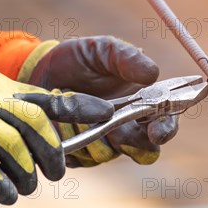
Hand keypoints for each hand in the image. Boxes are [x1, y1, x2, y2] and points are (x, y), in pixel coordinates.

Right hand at [0, 70, 112, 204]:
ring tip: (29, 185)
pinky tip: (8, 194)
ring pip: (10, 145)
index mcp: (5, 88)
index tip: (106, 114)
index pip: (47, 99)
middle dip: (51, 151)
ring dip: (26, 171)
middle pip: (32, 122)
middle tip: (56, 172)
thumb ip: (35, 107)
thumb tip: (82, 115)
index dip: (79, 107)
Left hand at [26, 36, 178, 166]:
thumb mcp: (105, 50)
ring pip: (108, 154)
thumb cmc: (81, 58)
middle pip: (145, 151)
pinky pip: (80, 158)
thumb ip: (129, 59)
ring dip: (93, 135)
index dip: (165, 130)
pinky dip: (72, 139)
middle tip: (116, 129)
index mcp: (146, 104)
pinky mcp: (80, 155)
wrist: (41, 70)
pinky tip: (62, 120)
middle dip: (131, 141)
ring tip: (77, 111)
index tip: (156, 132)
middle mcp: (130, 128)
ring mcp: (105, 144)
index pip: (166, 123)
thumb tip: (153, 75)